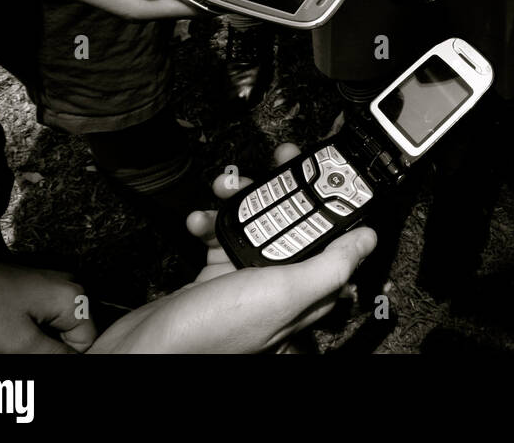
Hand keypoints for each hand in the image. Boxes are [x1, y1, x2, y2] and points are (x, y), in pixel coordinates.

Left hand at [0, 249, 95, 352]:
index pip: (87, 342)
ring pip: (54, 329)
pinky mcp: (30, 289)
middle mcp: (67, 286)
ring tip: (7, 344)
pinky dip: (27, 333)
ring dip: (36, 344)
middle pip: (72, 334)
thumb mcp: (20, 342)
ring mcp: (48, 285)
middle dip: (49, 350)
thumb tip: (78, 363)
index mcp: (73, 297)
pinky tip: (3, 334)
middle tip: (17, 352)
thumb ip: (56, 357)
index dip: (64, 357)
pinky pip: (41, 319)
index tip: (34, 356)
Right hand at [91, 144, 375, 352]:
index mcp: (305, 291)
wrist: (145, 350)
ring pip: (256, 223)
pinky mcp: (214, 275)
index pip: (332, 239)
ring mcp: (245, 279)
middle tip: (273, 162)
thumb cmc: (213, 332)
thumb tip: (368, 240)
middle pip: (294, 223)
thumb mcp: (284, 293)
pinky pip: (220, 236)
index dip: (330, 201)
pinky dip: (209, 222)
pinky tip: (199, 220)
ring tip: (224, 188)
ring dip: (240, 199)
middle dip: (282, 189)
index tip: (321, 168)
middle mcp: (278, 285)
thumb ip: (330, 266)